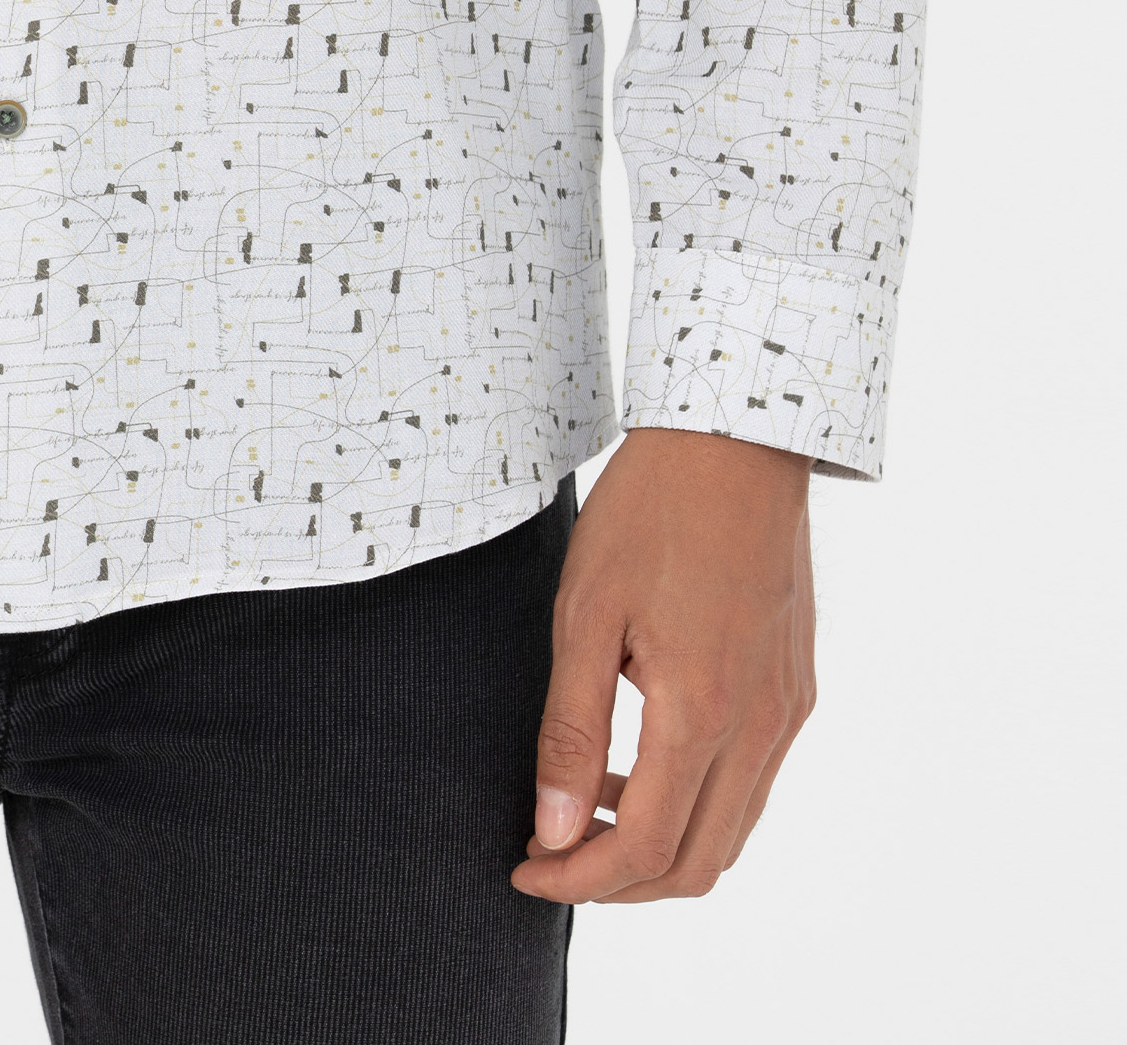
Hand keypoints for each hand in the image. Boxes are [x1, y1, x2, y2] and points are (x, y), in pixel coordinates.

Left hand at [513, 428, 815, 904]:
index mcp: (702, 712)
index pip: (643, 850)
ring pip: (731, 831)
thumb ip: (571, 731)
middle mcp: (760, 726)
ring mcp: (788, 710)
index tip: (524, 867)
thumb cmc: (651, 511)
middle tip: (549, 853)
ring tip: (584, 809)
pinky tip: (639, 761)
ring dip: (660, 845)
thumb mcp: (584, 614)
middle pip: (697, 864)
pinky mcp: (796, 687)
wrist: (736, 438)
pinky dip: (697, 802)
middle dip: (617, 881)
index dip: (577, 878)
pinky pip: (752, 783)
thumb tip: (553, 830)